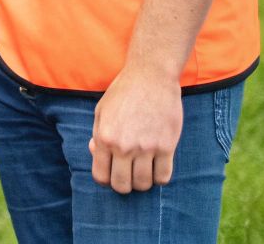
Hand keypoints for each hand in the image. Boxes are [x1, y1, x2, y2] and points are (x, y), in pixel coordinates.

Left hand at [89, 65, 183, 193]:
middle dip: (123, 185)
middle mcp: (124, 146)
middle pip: (122, 186)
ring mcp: (147, 147)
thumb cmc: (123, 93)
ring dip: (142, 182)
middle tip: (128, 175)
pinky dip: (159, 178)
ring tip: (143, 171)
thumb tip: (96, 153)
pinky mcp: (167, 146)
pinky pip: (164, 177)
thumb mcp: (101, 111)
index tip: (112, 174)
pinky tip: (157, 167)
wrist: (150, 77)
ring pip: (144, 184)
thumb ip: (97, 135)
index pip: (101, 177)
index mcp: (104, 138)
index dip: (106, 180)